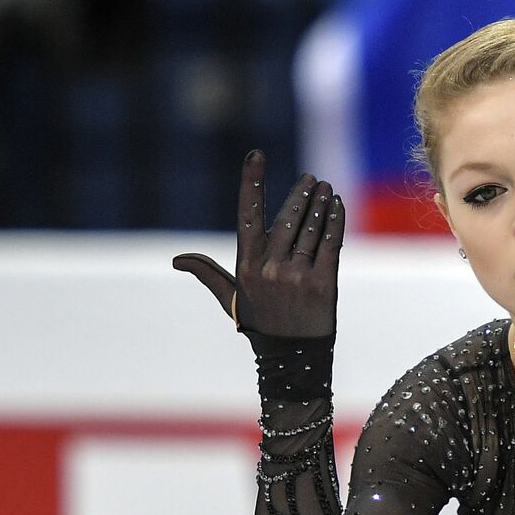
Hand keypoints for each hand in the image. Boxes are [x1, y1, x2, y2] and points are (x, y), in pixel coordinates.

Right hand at [172, 151, 344, 336]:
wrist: (292, 359)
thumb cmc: (260, 323)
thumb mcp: (231, 298)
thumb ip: (207, 273)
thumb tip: (177, 260)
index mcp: (247, 267)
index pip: (247, 216)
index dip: (251, 183)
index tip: (255, 155)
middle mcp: (271, 269)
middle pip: (287, 219)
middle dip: (300, 194)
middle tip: (310, 179)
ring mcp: (298, 277)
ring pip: (310, 229)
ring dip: (320, 204)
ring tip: (325, 188)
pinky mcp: (324, 284)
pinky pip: (330, 244)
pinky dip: (335, 221)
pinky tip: (337, 205)